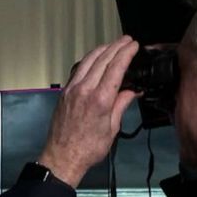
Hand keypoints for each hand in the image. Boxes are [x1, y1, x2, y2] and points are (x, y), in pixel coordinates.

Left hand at [39, 36, 139, 187]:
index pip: (116, 67)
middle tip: (127, 40)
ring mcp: (72, 89)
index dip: (126, 53)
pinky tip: (95, 59)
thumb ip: (121, 105)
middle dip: (116, 46)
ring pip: (88, 61)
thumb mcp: (112, 128)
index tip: (134, 45)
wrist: (62, 157)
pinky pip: (78, 70)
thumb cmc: (88, 148)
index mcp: (100, 99)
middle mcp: (84, 90)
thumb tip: (131, 92)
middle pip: (102, 59)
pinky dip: (89, 60)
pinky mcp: (64, 92)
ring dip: (102, 50)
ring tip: (113, 45)